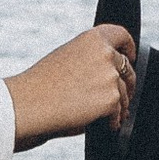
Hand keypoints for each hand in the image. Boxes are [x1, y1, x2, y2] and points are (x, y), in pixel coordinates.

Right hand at [5, 23, 136, 150]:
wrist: (28, 105)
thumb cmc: (40, 85)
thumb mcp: (65, 57)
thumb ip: (89, 58)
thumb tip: (109, 72)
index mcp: (91, 39)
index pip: (121, 35)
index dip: (129, 46)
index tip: (130, 56)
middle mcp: (104, 53)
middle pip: (127, 69)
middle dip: (127, 83)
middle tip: (123, 95)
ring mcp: (109, 76)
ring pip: (125, 94)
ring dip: (119, 106)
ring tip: (109, 116)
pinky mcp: (111, 99)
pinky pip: (119, 113)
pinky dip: (113, 121)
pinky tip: (105, 125)